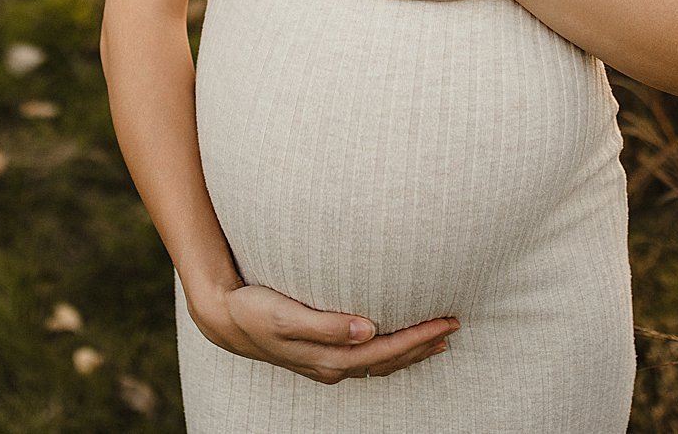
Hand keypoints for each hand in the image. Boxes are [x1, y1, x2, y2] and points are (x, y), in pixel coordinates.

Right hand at [190, 280, 458, 383]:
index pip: (387, 351)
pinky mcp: (320, 354)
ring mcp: (326, 363)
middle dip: (423, 345)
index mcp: (329, 358)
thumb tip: (368, 329)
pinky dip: (389, 350)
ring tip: (437, 337)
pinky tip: (394, 339)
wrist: (223, 318)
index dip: (418, 337)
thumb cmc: (254, 310)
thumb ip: (327, 325)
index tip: (445, 321)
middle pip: (389, 360)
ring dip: (409, 350)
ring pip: (379, 362)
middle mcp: (332, 366)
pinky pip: (366, 357)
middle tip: (453, 324)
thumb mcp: (286, 316)